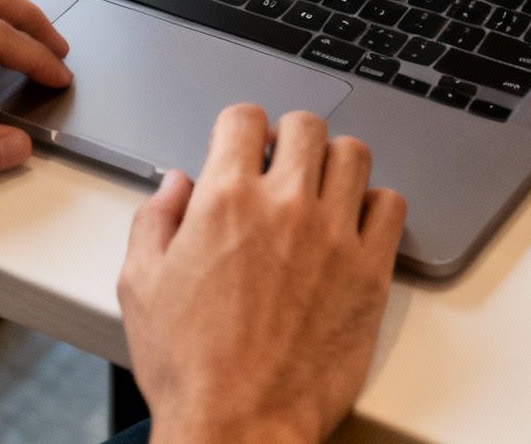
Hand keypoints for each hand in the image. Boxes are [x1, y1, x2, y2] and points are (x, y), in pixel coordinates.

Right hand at [118, 106, 405, 443]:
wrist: (239, 425)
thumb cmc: (189, 367)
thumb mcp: (140, 284)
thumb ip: (154, 220)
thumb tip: (174, 186)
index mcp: (225, 201)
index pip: (244, 117)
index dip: (239, 128)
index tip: (241, 147)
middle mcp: (284, 208)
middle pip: (306, 126)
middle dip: (289, 136)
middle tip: (281, 165)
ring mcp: (334, 237)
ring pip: (354, 155)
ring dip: (334, 163)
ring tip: (319, 190)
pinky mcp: (370, 273)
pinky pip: (391, 207)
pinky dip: (374, 206)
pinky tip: (352, 226)